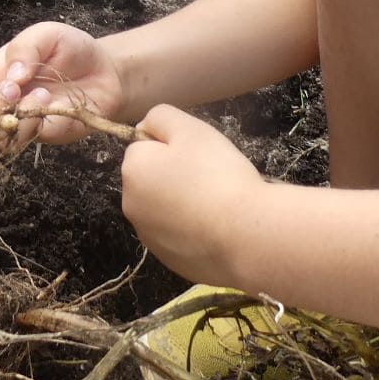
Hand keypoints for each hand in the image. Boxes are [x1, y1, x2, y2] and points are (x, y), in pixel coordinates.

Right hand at [0, 21, 127, 143]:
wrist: (105, 70)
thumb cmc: (69, 49)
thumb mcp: (45, 34)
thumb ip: (24, 49)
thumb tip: (10, 75)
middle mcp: (3, 100)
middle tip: (12, 89)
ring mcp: (21, 120)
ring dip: (10, 116)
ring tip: (36, 93)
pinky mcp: (42, 134)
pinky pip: (24, 140)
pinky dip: (30, 125)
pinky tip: (46, 104)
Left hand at [120, 106, 264, 286]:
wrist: (247, 236)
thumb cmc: (218, 175)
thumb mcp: (191, 129)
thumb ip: (161, 117)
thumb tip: (145, 128)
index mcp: (132, 172)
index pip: (144, 146)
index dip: (172, 145)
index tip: (198, 155)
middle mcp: (131, 207)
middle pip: (153, 179)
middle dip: (175, 175)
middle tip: (211, 177)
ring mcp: (150, 238)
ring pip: (166, 209)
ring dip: (184, 204)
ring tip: (218, 205)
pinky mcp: (170, 261)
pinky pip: (180, 236)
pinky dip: (194, 231)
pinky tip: (219, 230)